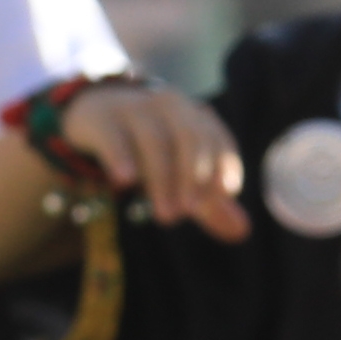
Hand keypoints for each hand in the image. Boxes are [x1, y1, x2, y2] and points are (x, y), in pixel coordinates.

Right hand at [52, 78, 251, 233]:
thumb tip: (243, 232)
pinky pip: (113, 136)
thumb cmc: (150, 149)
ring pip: (154, 140)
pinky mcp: (101, 119)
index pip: (217, 138)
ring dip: (163, 179)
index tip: (224, 194)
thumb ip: (208, 202)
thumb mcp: (180, 174)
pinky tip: (126, 180)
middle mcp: (169, 107)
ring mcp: (134, 109)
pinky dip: (120, 156)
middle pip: (188, 137)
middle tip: (189, 212)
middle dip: (193, 176)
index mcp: (194, 117)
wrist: (96, 115)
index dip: (224, 165)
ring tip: (167, 216)